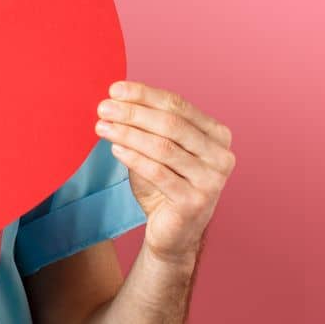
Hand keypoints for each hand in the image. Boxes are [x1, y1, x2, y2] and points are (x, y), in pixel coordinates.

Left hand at [93, 80, 234, 264]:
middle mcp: (221, 155)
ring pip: (163, 147)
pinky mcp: (194, 202)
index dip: (145, 95)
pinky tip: (115, 148)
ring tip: (102, 126)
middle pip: (172, 124)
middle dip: (133, 112)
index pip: (178, 105)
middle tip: (104, 107)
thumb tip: (117, 98)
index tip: (115, 89)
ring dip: (128, 133)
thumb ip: (148, 126)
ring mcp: (212, 180)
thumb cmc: (165, 187)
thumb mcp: (159, 151)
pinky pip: (158, 173)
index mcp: (218, 135)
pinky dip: (134, 157)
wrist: (174, 235)